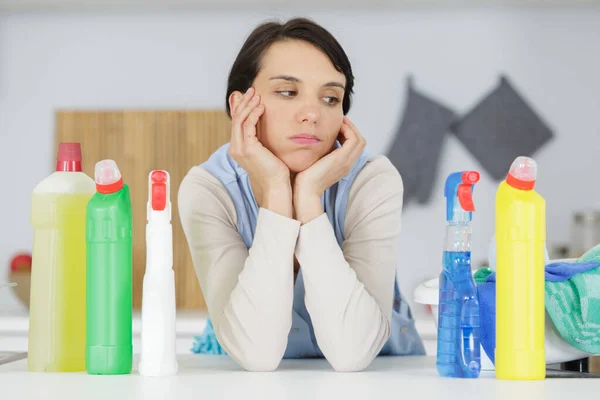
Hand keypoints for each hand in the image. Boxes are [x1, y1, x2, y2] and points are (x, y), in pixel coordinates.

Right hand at [228, 87, 292, 216]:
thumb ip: (263, 140)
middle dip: (244, 102)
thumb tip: (267, 129)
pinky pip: (248, 125)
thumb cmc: (276, 172)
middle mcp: (236, 148)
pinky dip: (254, 114)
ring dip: (249, 105)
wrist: (277, 187)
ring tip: (257, 95)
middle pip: (236, 118)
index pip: (237, 122)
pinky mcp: (248, 148)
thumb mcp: (267, 152)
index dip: (242, 107)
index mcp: (238, 148)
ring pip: (240, 119)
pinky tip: (262, 106)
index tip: (251, 96)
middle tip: (253, 90)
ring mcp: (240, 148)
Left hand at [293, 117, 365, 223]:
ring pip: (359, 139)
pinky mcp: (342, 158)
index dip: (346, 133)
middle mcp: (347, 164)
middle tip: (338, 120)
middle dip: (350, 128)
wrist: (304, 190)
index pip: (353, 146)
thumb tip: (312, 138)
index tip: (335, 126)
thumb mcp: (314, 161)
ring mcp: (346, 162)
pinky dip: (348, 129)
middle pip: (359, 141)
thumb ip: (318, 151)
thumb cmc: (303, 177)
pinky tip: (335, 126)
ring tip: (338, 121)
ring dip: (350, 127)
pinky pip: (353, 139)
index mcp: (341, 165)